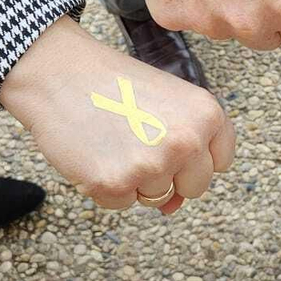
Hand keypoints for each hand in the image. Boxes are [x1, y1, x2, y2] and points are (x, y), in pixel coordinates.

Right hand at [0, 16, 232, 212]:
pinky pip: (122, 204)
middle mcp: (187, 142)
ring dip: (135, 180)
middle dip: (169, 174)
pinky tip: (96, 153)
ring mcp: (151, 166)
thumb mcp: (168, 104)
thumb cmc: (115, 86)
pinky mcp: (115, 184)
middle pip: (194, 187)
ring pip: (156, 198)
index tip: (168, 137)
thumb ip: (188, 150)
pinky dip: (106, 186)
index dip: (193, 156)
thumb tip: (174, 206)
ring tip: (114, 142)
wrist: (60, 73)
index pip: (220, 163)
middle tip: (138, 140)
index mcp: (207, 115)